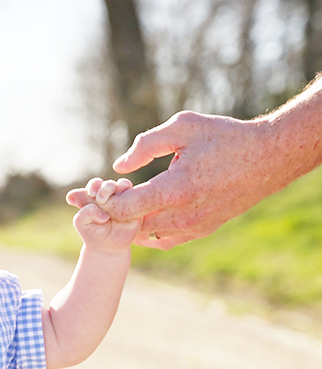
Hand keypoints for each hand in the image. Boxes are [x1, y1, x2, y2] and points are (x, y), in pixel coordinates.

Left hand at [66, 111, 266, 248]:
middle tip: (100, 198)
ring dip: (129, 222)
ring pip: (145, 236)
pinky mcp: (201, 231)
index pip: (124, 209)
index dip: (105, 201)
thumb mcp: (183, 128)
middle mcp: (183, 215)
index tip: (100, 187)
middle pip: (130, 226)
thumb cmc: (225, 137)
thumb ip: (145, 144)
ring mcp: (193, 227)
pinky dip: (148, 230)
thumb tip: (118, 166)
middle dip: (110, 213)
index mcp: (176, 190)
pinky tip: (143, 213)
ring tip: (123, 203)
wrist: (269, 158)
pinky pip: (164, 240)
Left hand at [72, 178, 140, 253]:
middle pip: (110, 184)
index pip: (96, 183)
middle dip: (106, 188)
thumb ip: (85, 212)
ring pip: (125, 186)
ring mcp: (124, 199)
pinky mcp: (136, 207)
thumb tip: (100, 206)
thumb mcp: (82, 223)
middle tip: (101, 200)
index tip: (91, 194)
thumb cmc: (92, 232)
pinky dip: (132, 199)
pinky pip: (138, 198)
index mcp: (95, 195)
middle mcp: (110, 195)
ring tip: (113, 204)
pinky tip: (125, 209)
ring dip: (119, 190)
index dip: (94, 185)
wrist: (107, 247)